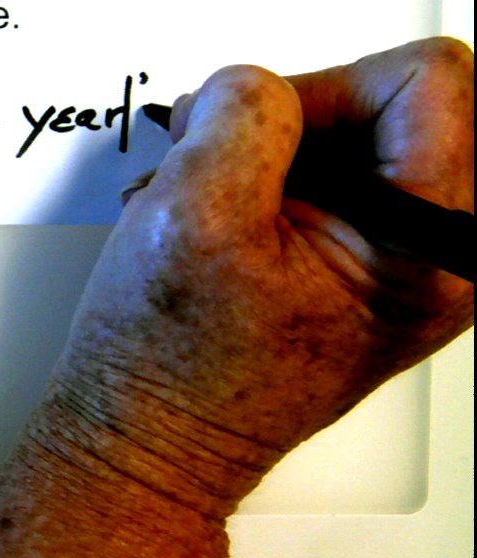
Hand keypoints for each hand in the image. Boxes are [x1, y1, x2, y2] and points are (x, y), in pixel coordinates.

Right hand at [43, 38, 473, 518]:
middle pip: (409, 104)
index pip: (424, 84)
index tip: (255, 137)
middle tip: (235, 160)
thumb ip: (242, 114)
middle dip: (305, 116)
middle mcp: (438, 258)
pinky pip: (344, 179)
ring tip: (214, 198)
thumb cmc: (169, 370)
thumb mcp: (190, 212)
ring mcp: (406, 263)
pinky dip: (274, 179)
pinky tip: (225, 216)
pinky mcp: (367, 268)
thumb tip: (254, 87)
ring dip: (277, 150)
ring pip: (368, 136)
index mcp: (428, 249)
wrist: (149, 442)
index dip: (320, 88)